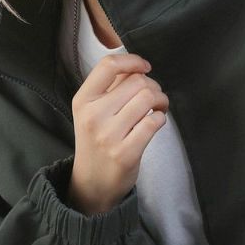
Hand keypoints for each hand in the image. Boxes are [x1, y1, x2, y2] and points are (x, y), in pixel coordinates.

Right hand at [67, 53, 168, 214]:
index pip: (108, 66)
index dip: (133, 60)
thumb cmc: (97, 142)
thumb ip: (110, 88)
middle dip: (153, 85)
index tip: (145, 67)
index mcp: (82, 100)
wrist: (92, 183)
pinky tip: (155, 123)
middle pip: (137, 81)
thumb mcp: (91, 112)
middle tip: (154, 97)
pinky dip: (161, 118)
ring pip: (148, 98)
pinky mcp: (126, 152)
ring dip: (161, 100)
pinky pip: (154, 122)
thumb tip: (136, 67)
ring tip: (158, 108)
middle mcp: (93, 116)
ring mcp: (109, 135)